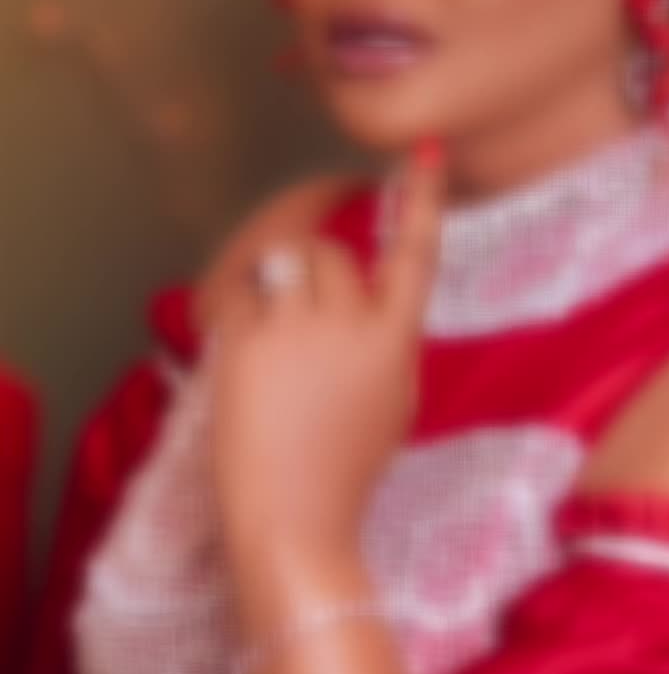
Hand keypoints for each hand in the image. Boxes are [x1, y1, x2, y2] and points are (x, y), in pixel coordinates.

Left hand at [209, 143, 443, 570]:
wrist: (296, 520)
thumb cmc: (347, 470)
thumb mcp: (393, 402)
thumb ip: (384, 343)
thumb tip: (364, 305)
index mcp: (394, 343)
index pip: (415, 257)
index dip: (420, 202)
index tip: (423, 152)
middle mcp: (350, 325)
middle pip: (329, 254)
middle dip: (313, 273)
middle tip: (301, 322)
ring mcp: (296, 331)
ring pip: (285, 262)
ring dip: (277, 285)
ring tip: (273, 337)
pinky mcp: (246, 343)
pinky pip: (241, 293)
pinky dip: (239, 312)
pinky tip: (244, 351)